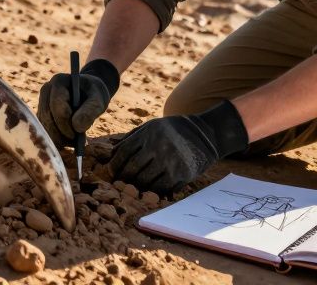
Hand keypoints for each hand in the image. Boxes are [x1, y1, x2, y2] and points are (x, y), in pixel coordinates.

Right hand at [37, 58, 119, 147]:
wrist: (89, 93)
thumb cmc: (94, 94)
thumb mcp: (98, 100)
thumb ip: (90, 111)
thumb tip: (77, 127)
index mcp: (59, 81)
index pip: (56, 105)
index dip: (64, 122)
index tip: (76, 135)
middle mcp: (46, 90)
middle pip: (47, 117)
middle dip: (60, 133)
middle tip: (75, 142)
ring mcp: (42, 102)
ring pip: (44, 126)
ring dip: (58, 138)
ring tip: (74, 141)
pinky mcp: (42, 114)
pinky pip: (45, 130)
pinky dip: (56, 139)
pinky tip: (68, 140)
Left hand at [109, 100, 248, 194]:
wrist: (205, 135)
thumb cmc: (173, 130)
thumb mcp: (152, 126)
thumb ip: (132, 137)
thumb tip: (111, 154)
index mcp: (149, 134)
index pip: (124, 152)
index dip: (115, 164)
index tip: (111, 171)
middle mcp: (159, 147)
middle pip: (132, 168)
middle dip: (123, 177)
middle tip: (120, 182)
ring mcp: (170, 162)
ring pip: (145, 181)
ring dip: (137, 185)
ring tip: (134, 185)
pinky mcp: (181, 174)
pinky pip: (161, 188)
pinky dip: (153, 190)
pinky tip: (150, 188)